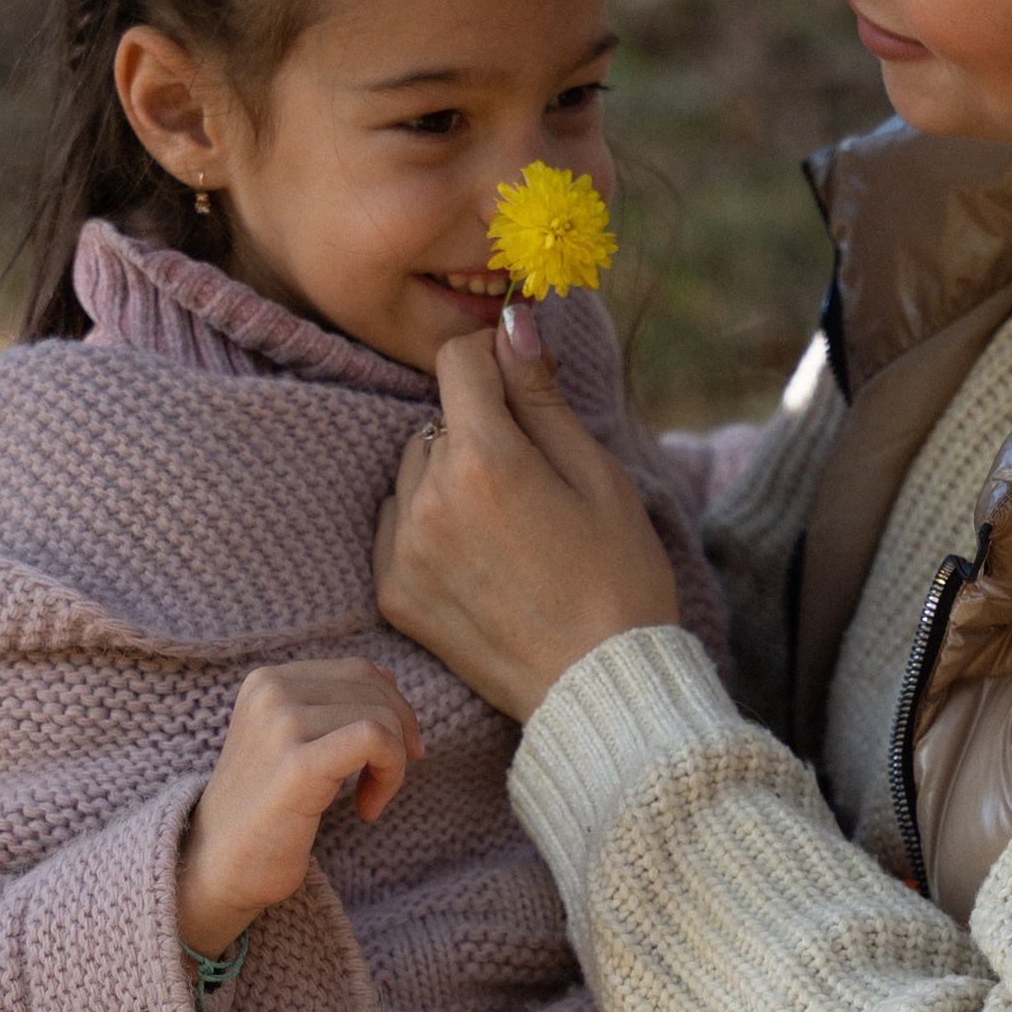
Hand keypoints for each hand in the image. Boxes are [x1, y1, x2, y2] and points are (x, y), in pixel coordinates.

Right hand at [178, 660, 422, 960]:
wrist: (218, 866)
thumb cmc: (264, 812)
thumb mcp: (295, 743)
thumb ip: (335, 705)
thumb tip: (388, 674)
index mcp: (266, 681)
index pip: (358, 672)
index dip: (392, 712)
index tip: (391, 756)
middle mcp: (269, 692)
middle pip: (373, 690)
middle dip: (397, 737)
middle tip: (383, 784)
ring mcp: (281, 723)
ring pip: (380, 716)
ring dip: (393, 764)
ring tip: (369, 801)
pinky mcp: (298, 763)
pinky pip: (375, 741)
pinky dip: (390, 775)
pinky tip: (368, 809)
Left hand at [374, 312, 679, 723]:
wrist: (599, 688)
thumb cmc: (618, 578)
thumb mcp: (597, 475)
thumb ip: (541, 396)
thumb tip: (510, 323)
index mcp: (485, 459)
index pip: (459, 360)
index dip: (494, 359)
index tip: (521, 379)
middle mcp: (429, 498)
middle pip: (437, 418)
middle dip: (478, 427)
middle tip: (533, 479)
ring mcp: (404, 549)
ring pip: (414, 469)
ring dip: (448, 476)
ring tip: (506, 524)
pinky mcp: (393, 593)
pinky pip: (397, 523)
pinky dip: (428, 525)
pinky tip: (478, 557)